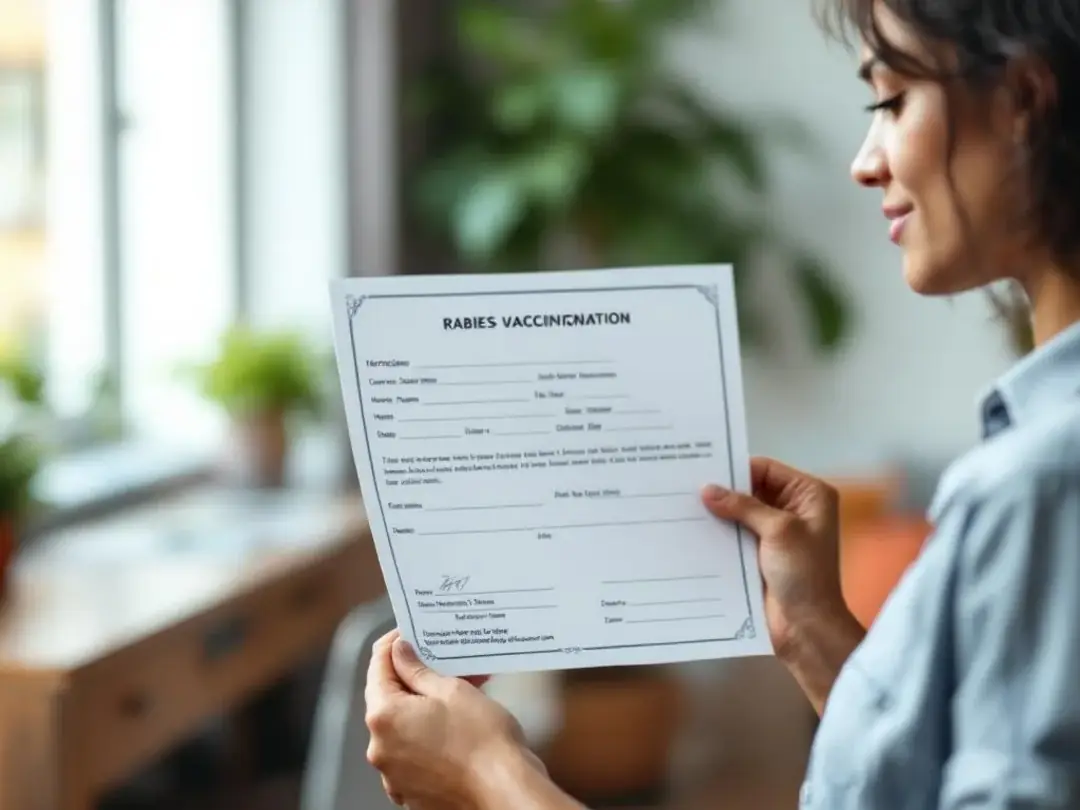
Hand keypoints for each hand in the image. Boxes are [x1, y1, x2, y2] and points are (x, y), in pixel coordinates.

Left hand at [365, 630, 545, 808]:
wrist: (505, 791)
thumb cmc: (483, 740)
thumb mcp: (452, 690)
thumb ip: (418, 669)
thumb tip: (399, 652)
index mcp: (384, 717)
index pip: (378, 667)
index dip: (394, 645)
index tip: (410, 634)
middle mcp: (380, 748)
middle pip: (388, 699)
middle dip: (414, 677)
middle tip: (443, 661)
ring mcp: (394, 775)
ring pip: (403, 728)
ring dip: (424, 707)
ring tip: (459, 692)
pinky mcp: (412, 792)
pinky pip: (413, 754)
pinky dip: (429, 736)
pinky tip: (456, 724)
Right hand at [701, 456, 845, 657]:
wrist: (805, 627)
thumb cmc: (804, 573)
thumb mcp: (778, 531)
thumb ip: (743, 506)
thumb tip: (707, 489)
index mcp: (809, 495)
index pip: (766, 469)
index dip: (736, 469)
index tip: (702, 469)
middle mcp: (794, 509)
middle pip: (751, 490)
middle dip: (722, 491)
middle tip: (684, 485)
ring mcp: (775, 533)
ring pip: (739, 514)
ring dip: (717, 514)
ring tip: (681, 506)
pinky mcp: (759, 554)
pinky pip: (734, 536)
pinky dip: (717, 533)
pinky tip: (691, 529)